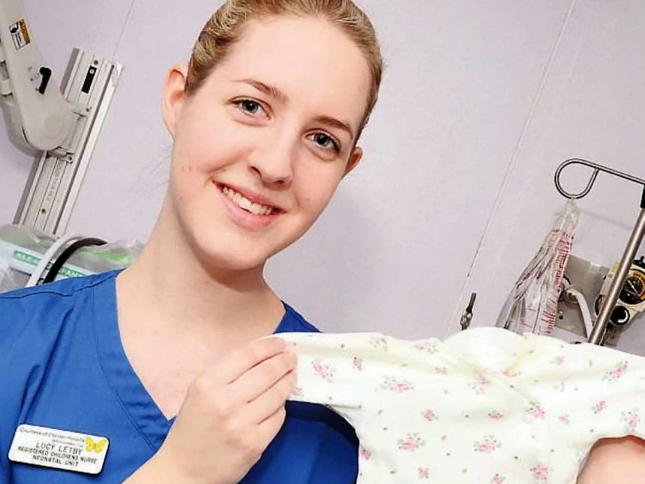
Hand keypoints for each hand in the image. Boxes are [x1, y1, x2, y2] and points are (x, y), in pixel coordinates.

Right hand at [127, 337, 296, 483]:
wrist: (184, 471)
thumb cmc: (192, 427)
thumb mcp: (199, 391)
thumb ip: (226, 372)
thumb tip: (261, 354)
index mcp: (207, 384)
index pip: (247, 355)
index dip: (269, 346)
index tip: (280, 343)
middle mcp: (224, 402)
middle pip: (267, 372)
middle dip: (284, 361)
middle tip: (291, 357)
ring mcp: (241, 424)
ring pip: (277, 394)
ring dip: (288, 381)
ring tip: (291, 374)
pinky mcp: (255, 443)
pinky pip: (278, 417)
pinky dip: (281, 407)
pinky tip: (279, 401)